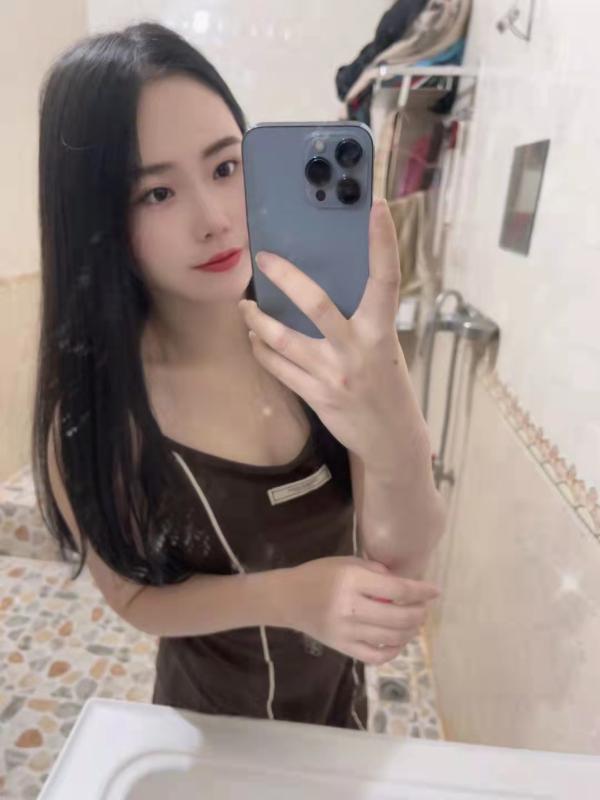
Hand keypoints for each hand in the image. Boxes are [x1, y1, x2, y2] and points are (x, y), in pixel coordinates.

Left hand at [238, 199, 420, 463]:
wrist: (391, 439)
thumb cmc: (386, 384)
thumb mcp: (384, 347)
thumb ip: (360, 319)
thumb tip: (322, 285)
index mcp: (382, 331)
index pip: (387, 279)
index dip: (384, 242)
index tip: (376, 206)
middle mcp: (359, 350)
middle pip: (317, 305)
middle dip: (287, 278)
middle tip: (262, 259)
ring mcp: (335, 375)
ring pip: (284, 340)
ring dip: (257, 321)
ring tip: (244, 307)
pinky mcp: (317, 396)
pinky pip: (279, 368)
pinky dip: (262, 351)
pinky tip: (254, 341)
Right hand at [281, 556, 439, 665]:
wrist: (286, 599)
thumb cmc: (317, 575)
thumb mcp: (345, 562)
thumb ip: (374, 571)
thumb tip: (402, 584)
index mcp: (351, 581)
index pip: (396, 590)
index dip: (420, 591)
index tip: (435, 591)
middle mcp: (349, 608)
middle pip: (397, 617)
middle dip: (418, 613)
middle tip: (424, 608)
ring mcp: (345, 632)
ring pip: (390, 638)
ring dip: (409, 632)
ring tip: (415, 623)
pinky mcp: (341, 648)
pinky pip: (374, 656)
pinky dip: (392, 651)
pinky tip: (398, 641)